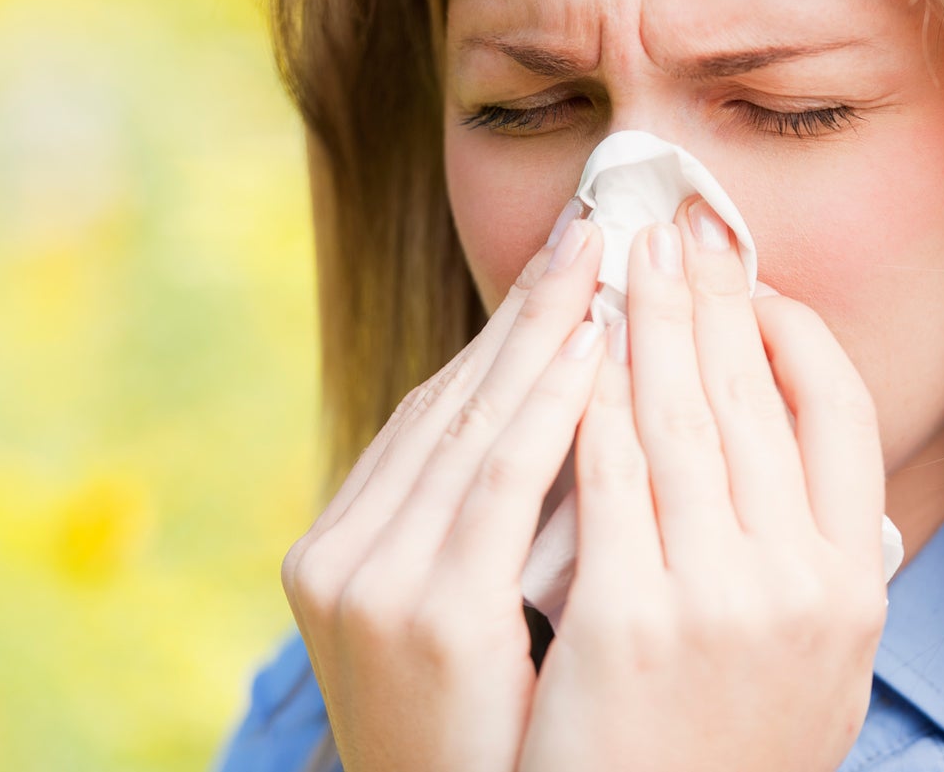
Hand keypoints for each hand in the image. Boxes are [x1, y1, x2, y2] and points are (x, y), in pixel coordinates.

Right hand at [281, 204, 608, 771]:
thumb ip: (486, 530)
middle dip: (525, 308)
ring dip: (543, 331)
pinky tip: (595, 342)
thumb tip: (563, 429)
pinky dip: (549, 402)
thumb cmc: (478, 746)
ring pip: (474, 422)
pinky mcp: (428, 611)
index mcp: (342, 550)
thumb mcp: (461, 626)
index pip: (434, 417)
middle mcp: (343, 553)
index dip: (503, 335)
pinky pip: (501, 479)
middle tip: (588, 224)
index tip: (562, 267)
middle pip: (449, 400)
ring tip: (601, 258)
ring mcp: (373, 580)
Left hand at [518, 195, 886, 771]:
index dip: (788, 327)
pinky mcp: (629, 620)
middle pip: (748, 394)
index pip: (841, 411)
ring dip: (641, 324)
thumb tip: (810, 466)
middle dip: (704, 294)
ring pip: (673, 417)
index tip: (745, 276)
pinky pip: (605, 475)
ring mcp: (718, 601)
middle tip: (672, 221)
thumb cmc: (723, 752)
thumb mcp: (807, 665)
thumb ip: (810, 564)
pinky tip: (567, 347)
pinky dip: (586, 398)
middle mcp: (802, 585)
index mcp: (852, 587)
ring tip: (619, 257)